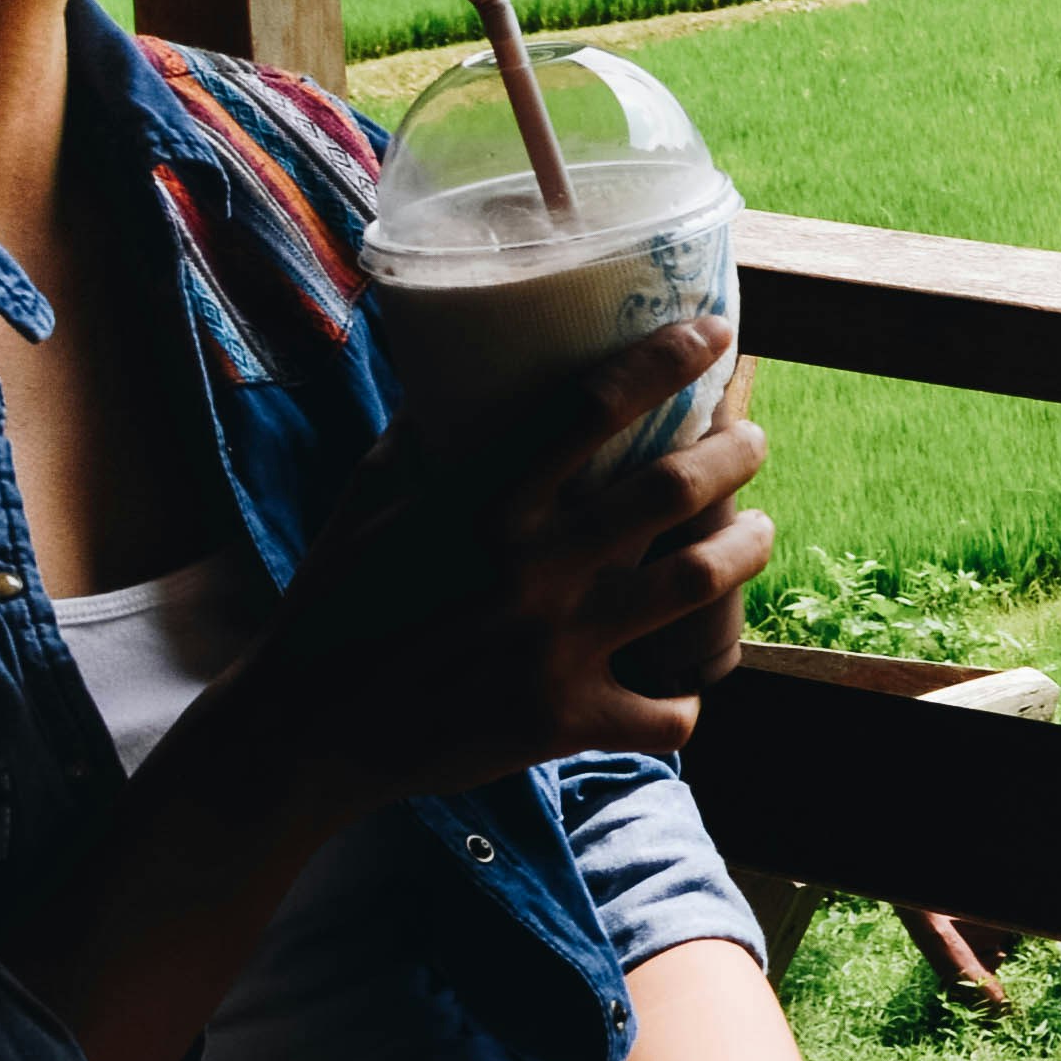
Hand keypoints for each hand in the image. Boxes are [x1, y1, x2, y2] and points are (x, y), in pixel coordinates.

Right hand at [224, 321, 774, 809]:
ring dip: (746, 551)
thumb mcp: (369, 500)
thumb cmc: (334, 603)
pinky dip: (685, 701)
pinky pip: (666, 711)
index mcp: (481, 499)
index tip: (716, 331)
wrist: (303, 730)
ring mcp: (555, 643)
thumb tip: (457, 374)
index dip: (666, 359)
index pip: (592, 406)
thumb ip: (422, 437)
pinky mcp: (563, 718)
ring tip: (757, 534)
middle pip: (675, 487)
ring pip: (697, 581)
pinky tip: (683, 687)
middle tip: (751, 444)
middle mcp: (530, 564)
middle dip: (737, 453)